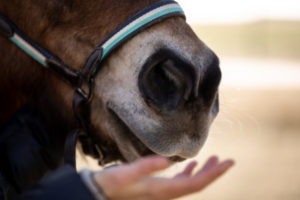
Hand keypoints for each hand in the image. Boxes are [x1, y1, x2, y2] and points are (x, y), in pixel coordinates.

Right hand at [94, 156, 233, 199]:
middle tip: (228, 160)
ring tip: (214, 160)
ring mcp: (162, 192)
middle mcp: (166, 194)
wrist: (100, 194)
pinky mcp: (157, 188)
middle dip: (214, 173)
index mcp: (162, 190)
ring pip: (190, 183)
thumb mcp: (123, 174)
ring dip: (203, 172)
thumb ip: (144, 167)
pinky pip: (179, 182)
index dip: (214, 174)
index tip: (229, 163)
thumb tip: (166, 161)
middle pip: (197, 185)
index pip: (195, 184)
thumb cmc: (110, 185)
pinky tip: (192, 166)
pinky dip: (189, 173)